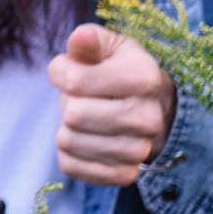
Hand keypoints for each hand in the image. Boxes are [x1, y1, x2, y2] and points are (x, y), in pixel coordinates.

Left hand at [46, 24, 178, 186]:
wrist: (152, 109)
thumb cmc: (120, 71)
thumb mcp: (109, 46)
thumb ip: (89, 40)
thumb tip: (79, 38)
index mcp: (144, 78)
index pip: (75, 82)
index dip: (60, 72)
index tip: (69, 71)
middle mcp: (149, 117)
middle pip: (73, 115)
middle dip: (66, 103)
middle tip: (81, 98)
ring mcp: (140, 150)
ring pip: (69, 143)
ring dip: (66, 129)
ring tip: (85, 118)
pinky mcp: (125, 175)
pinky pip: (72, 167)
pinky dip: (68, 153)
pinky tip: (84, 140)